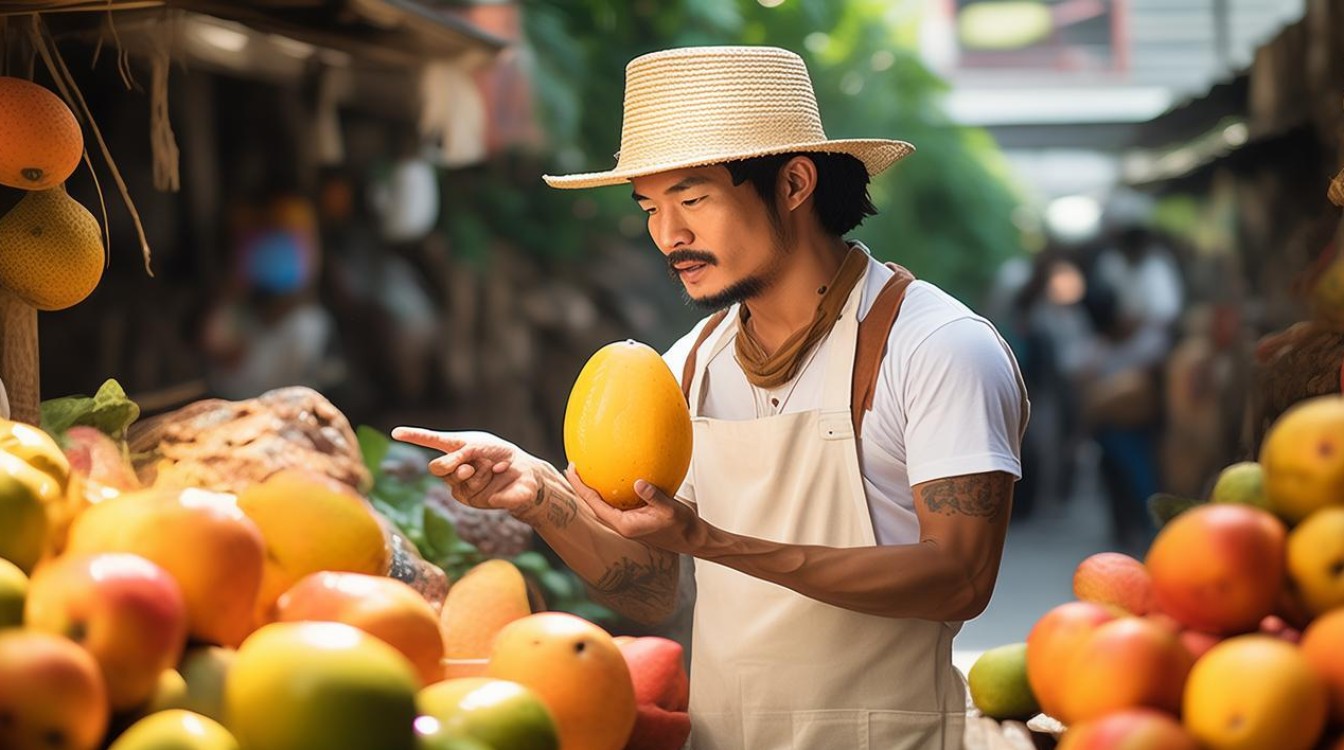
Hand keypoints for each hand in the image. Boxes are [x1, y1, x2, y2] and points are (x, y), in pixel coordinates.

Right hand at [391, 427, 544, 516]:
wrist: (523, 473)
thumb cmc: (501, 454)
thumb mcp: (478, 446)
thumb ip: (457, 454)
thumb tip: (439, 470)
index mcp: (454, 446)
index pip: (430, 440)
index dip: (413, 436)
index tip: (395, 432)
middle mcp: (453, 465)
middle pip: (436, 467)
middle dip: (451, 463)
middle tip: (470, 462)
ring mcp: (458, 483)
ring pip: (451, 478)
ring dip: (472, 471)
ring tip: (489, 468)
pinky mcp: (468, 498)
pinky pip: (464, 489)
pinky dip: (478, 480)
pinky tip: (491, 478)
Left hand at [565, 466, 697, 551]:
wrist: (692, 538)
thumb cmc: (683, 526)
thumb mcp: (671, 510)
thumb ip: (654, 497)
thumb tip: (638, 483)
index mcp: (625, 525)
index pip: (595, 504)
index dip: (581, 487)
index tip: (571, 470)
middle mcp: (622, 524)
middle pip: (594, 504)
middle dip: (581, 487)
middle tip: (572, 467)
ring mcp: (627, 521)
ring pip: (603, 503)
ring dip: (593, 488)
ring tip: (585, 471)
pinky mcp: (634, 516)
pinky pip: (616, 501)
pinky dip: (609, 489)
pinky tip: (612, 477)